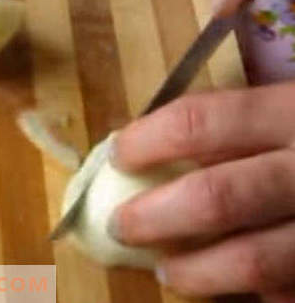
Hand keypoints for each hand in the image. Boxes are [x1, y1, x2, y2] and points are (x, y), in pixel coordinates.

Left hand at [110, 82, 294, 301]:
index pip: (200, 122)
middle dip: (154, 216)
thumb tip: (157, 131)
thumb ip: (245, 112)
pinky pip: (291, 291)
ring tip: (165, 271)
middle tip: (120, 225)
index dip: (147, 140)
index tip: (117, 154)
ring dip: (195, 272)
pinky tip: (235, 294)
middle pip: (217, 198)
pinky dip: (257, 297)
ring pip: (253, 261)